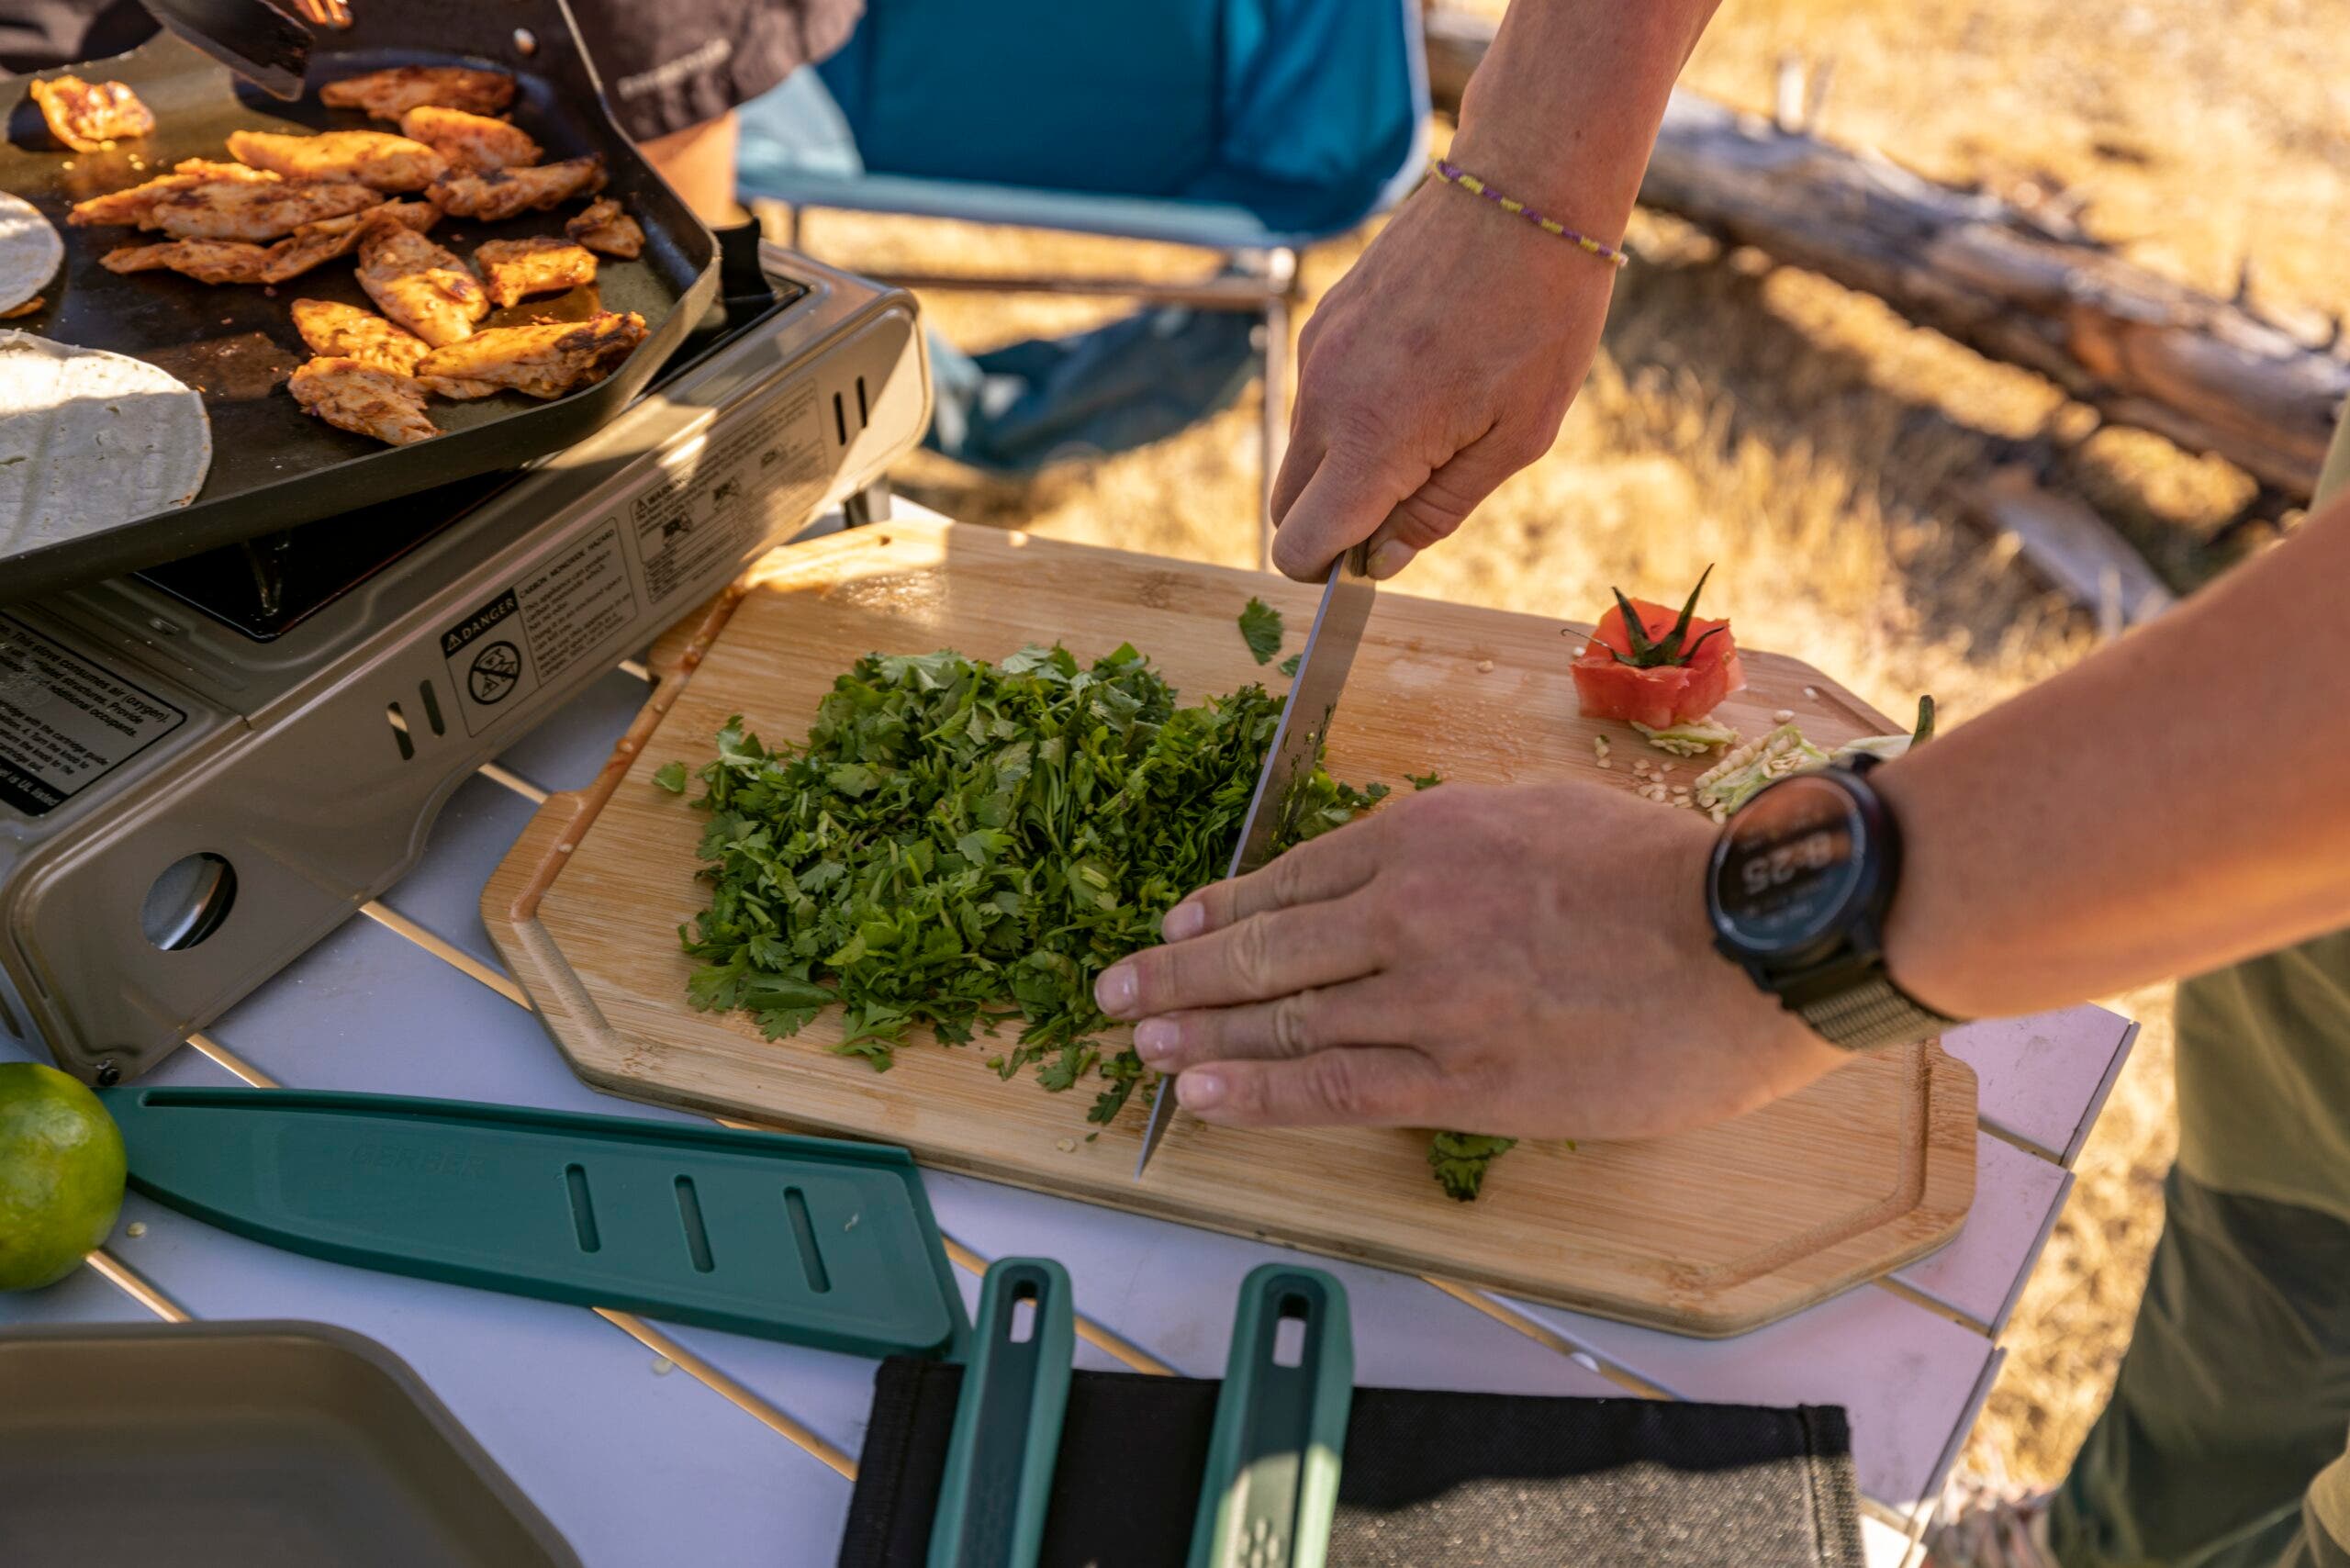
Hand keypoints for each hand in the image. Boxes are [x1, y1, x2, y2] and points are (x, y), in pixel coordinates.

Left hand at [1093, 781, 1847, 1140]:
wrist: (1744, 939)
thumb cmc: (1657, 870)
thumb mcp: (1535, 813)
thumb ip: (1451, 843)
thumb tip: (1391, 869)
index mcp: (1426, 834)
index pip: (1293, 876)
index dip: (1223, 908)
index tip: (1177, 926)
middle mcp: (1406, 911)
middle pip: (1264, 945)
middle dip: (1178, 971)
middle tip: (1115, 990)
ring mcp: (1427, 999)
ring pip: (1282, 1015)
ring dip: (1198, 1029)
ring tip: (1139, 1043)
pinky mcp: (1463, 1079)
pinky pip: (1335, 1086)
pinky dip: (1258, 1090)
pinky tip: (1202, 1092)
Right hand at [1268, 170, 1616, 581]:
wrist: (1525, 190)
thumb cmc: (1542, 317)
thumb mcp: (1518, 438)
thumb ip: (1439, 509)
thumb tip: (1381, 558)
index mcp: (1371, 441)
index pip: (1298, 546)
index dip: (1329, 570)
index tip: (1377, 553)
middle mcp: (1324, 400)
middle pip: (1287, 507)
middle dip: (1333, 522)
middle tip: (1413, 493)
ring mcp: (1315, 355)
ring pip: (1304, 450)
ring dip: (1348, 462)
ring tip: (1434, 416)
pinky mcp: (1322, 320)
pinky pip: (1317, 396)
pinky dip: (1353, 410)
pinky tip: (1421, 372)